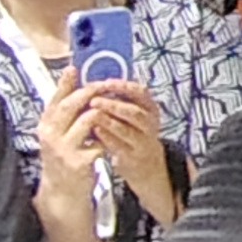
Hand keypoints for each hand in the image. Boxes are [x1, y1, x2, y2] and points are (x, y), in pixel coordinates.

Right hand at [33, 77, 111, 227]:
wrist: (62, 193)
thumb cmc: (63, 158)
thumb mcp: (57, 134)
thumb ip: (64, 112)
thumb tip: (70, 80)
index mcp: (45, 126)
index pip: (55, 98)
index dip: (66, 82)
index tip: (75, 68)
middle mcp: (50, 135)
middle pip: (72, 104)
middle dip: (91, 92)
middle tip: (105, 86)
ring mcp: (63, 149)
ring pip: (88, 119)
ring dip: (104, 112)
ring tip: (113, 109)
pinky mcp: (78, 162)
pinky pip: (99, 141)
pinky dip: (109, 136)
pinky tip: (114, 135)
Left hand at [75, 78, 175, 218]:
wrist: (144, 161)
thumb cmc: (131, 129)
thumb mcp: (132, 111)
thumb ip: (118, 97)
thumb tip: (93, 80)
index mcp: (150, 107)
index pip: (140, 92)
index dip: (123, 86)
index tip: (105, 83)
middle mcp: (150, 123)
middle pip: (134, 112)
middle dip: (113, 105)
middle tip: (93, 101)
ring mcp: (143, 141)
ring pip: (126, 130)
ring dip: (108, 121)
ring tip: (92, 115)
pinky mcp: (132, 156)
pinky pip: (118, 146)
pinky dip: (105, 137)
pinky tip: (94, 131)